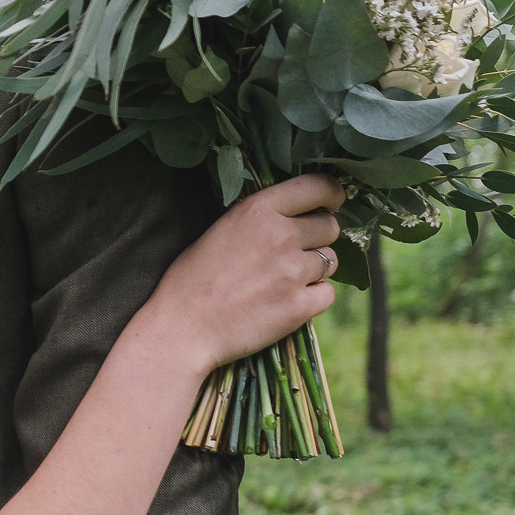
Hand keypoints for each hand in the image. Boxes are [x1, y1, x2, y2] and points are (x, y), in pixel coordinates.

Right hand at [139, 172, 345, 376]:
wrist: (182, 328)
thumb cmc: (191, 278)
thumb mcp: (220, 230)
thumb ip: (260, 219)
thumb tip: (296, 216)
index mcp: (258, 210)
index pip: (319, 187)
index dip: (332, 194)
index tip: (332, 202)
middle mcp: (281, 236)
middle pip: (330, 227)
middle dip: (319, 237)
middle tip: (294, 252)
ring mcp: (293, 272)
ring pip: (331, 261)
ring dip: (315, 268)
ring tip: (284, 280)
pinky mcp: (300, 306)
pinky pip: (327, 293)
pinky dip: (313, 298)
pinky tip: (286, 301)